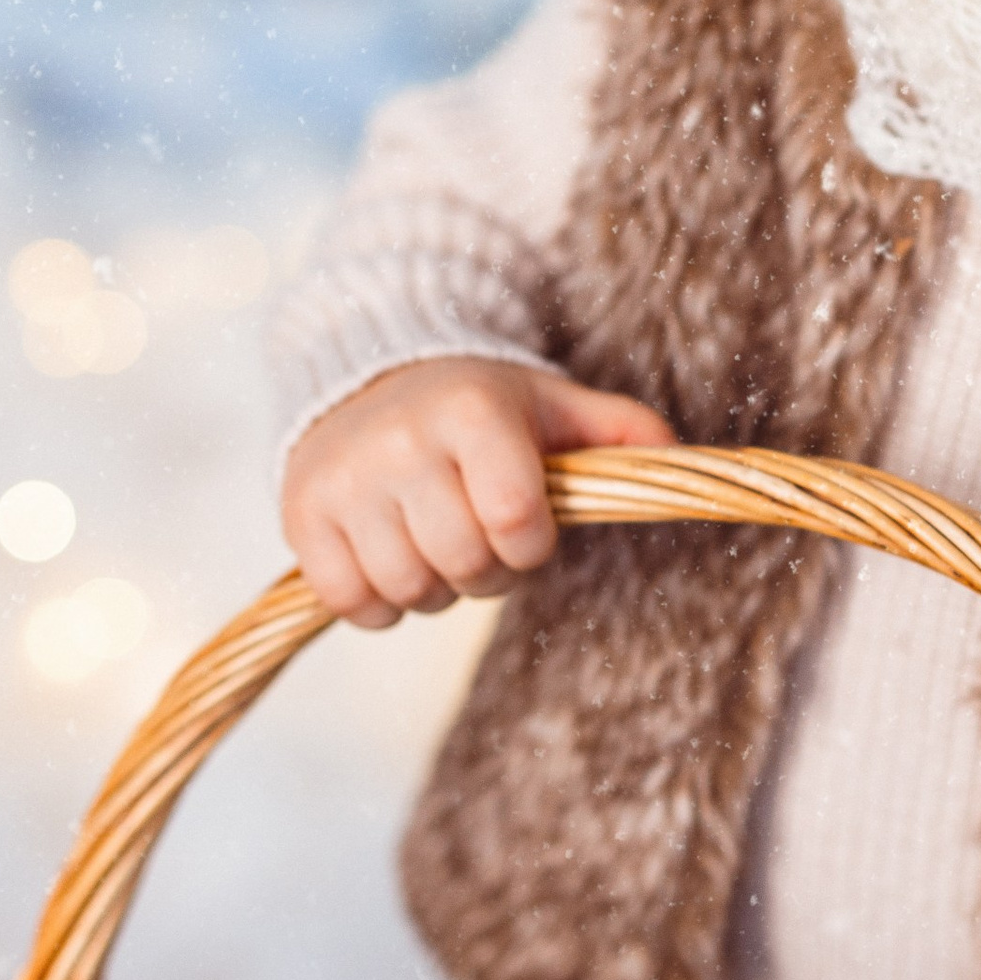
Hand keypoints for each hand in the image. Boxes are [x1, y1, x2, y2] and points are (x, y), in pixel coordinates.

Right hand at [281, 356, 672, 628]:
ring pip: (407, 589)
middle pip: (463, 564)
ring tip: (434, 546)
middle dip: (486, 572)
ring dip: (433, 589)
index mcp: (472, 412)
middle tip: (480, 541)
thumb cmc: (479, 407)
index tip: (525, 529)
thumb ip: (622, 431)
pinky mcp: (301, 515)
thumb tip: (679, 454)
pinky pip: (348, 602)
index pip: (516, 522)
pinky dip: (378, 603)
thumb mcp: (553, 405)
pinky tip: (389, 559)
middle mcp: (400, 441)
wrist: (365, 376)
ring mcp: (344, 479)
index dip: (531, 547)